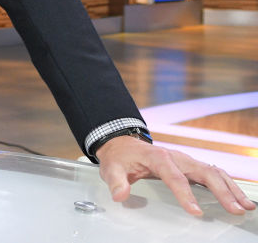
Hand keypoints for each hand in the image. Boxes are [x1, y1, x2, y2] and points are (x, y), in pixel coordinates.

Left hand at [96, 136, 255, 215]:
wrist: (123, 144)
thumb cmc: (120, 157)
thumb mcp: (111, 168)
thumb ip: (115, 182)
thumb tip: (120, 195)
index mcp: (157, 157)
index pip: (174, 176)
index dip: (185, 194)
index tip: (195, 211)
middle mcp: (176, 157)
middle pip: (203, 172)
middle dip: (221, 191)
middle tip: (235, 209)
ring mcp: (185, 161)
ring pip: (213, 172)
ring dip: (231, 188)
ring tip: (245, 205)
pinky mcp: (190, 166)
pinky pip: (213, 174)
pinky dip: (228, 185)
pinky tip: (238, 197)